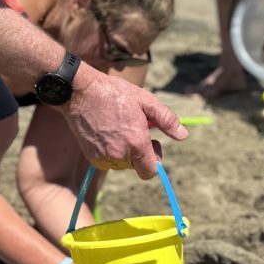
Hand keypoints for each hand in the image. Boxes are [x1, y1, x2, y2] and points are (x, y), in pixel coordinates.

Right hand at [64, 68, 187, 179]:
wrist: (80, 92)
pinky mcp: (92, 158)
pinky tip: (108, 132)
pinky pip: (109, 162)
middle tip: (135, 128)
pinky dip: (112, 151)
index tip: (152, 143)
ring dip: (126, 151)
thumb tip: (183, 135)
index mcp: (136, 143)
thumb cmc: (115, 94)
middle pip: (137, 166)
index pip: (151, 171)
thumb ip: (167, 120)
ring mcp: (103, 158)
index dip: (155, 160)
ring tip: (120, 127)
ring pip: (123, 165)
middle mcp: (119, 155)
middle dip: (140, 151)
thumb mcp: (146, 101)